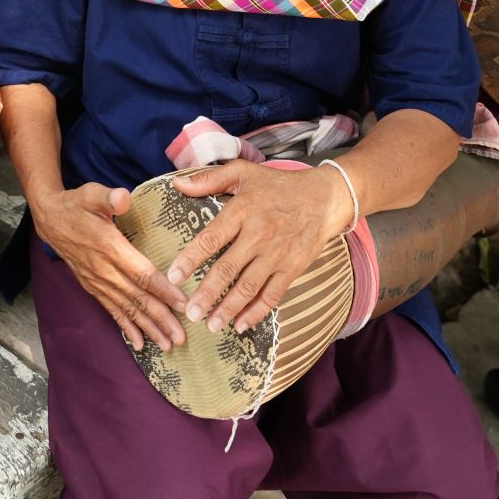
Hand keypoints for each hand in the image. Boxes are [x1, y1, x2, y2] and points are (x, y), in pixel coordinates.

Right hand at [33, 182, 189, 351]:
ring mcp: (97, 282)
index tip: (183, 305)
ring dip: (147, 328)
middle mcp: (104, 270)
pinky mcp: (92, 286)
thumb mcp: (91, 194)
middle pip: (138, 298)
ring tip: (167, 345)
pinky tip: (139, 344)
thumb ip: (108, 198)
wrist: (49, 219)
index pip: (141, 273)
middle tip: (181, 337)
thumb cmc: (76, 205)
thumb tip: (123, 197)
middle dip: (160, 319)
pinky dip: (126, 327)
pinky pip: (112, 310)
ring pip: (127, 309)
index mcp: (110, 248)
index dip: (163, 290)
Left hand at [165, 160, 352, 335]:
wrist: (324, 197)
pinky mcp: (293, 268)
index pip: (211, 238)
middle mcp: (259, 235)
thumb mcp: (244, 173)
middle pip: (228, 269)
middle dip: (207, 294)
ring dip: (228, 309)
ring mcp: (277, 254)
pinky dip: (256, 312)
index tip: (174, 276)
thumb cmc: (279, 185)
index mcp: (242, 210)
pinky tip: (241, 325)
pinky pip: (272, 295)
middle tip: (190, 314)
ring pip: (248, 287)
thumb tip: (177, 185)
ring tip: (211, 325)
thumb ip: (209, 179)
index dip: (190, 258)